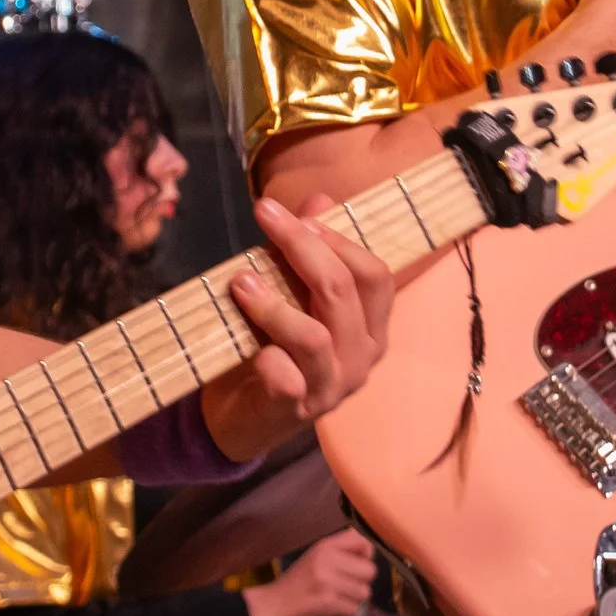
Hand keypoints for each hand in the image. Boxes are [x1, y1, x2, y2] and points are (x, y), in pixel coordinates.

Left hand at [200, 197, 394, 462]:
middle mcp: (363, 357)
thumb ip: (310, 251)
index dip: (338, 237)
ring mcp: (333, 387)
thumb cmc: (276, 345)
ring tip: (240, 280)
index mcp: (372, 326)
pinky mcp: (298, 409)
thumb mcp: (293, 293)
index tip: (297, 214)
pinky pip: (285, 376)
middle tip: (265, 218)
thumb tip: (320, 199)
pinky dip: (265, 354)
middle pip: (343, 291)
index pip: (375, 274)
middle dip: (302, 247)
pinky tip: (248, 344)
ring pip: (315, 335)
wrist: (243, 416)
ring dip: (274, 302)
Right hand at [245, 528, 377, 615]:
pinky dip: (343, 615)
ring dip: (352, 601)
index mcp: (324, 546)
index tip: (355, 568)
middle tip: (344, 590)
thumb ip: (339, 554)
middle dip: (361, 584)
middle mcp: (327, 559)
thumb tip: (369, 554)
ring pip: (364, 592)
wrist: (269, 607)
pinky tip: (328, 612)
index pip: (363, 542)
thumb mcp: (314, 558)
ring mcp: (327, 580)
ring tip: (334, 601)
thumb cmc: (295, 585)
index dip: (365, 557)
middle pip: (370, 570)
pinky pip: (353, 609)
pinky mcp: (327, 601)